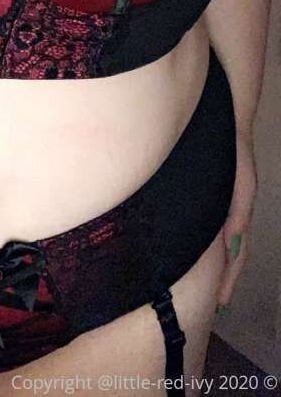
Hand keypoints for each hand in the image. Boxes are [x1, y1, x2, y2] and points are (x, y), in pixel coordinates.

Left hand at [216, 132, 257, 309]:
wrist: (225, 128)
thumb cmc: (236, 157)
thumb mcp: (241, 185)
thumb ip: (238, 213)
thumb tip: (233, 242)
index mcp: (236, 216)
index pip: (236, 256)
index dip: (228, 279)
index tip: (221, 302)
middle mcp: (228, 216)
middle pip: (228, 255)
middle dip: (222, 278)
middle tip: (212, 303)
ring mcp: (218, 208)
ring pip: (217, 244)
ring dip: (214, 265)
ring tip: (203, 286)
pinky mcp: (206, 199)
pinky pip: (206, 228)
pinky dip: (203, 244)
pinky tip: (189, 250)